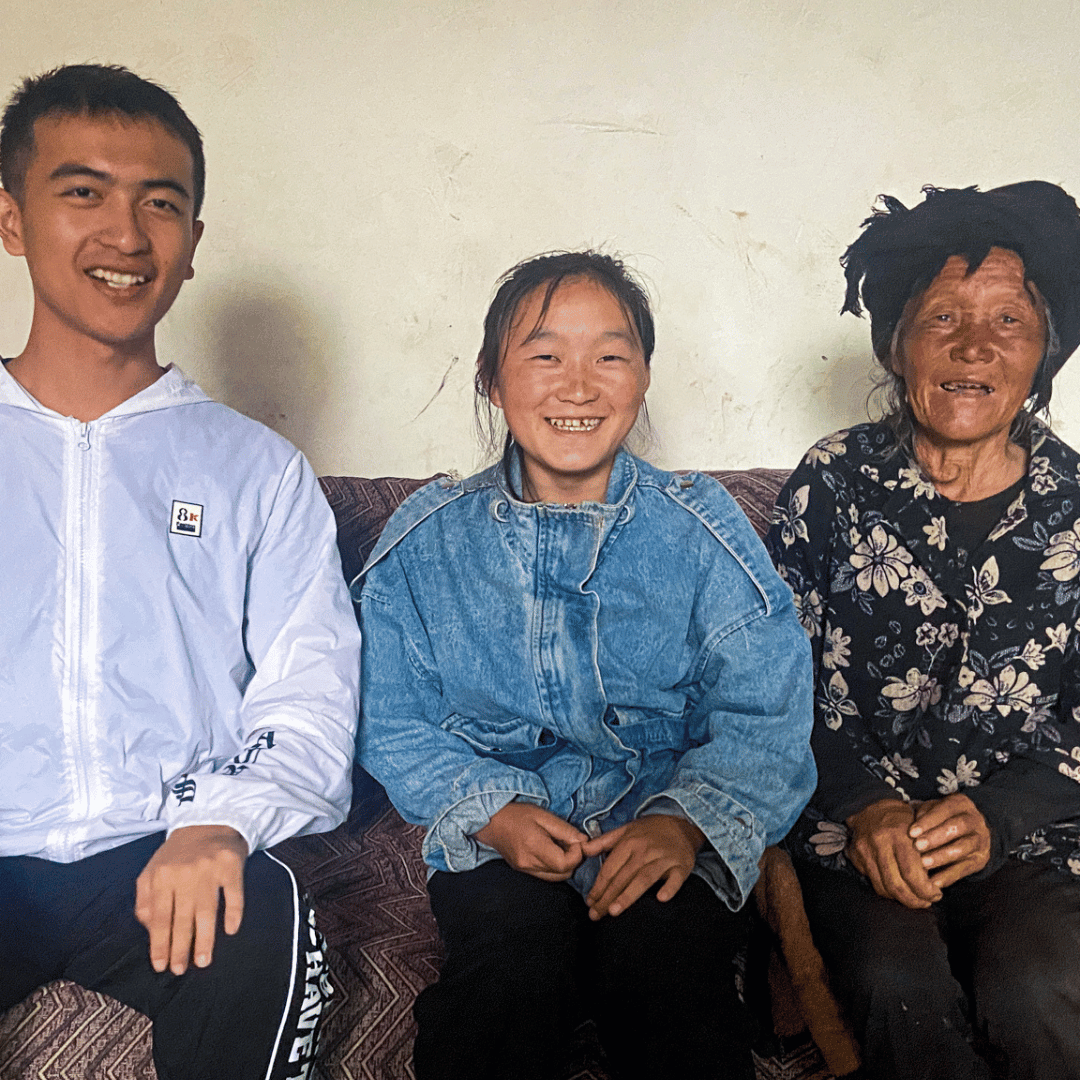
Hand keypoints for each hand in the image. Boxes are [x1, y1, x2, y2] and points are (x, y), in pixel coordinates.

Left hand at [135, 825, 248, 974]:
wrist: (208, 821)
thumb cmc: (178, 854)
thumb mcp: (152, 871)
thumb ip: (144, 899)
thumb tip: (148, 929)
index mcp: (161, 877)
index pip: (158, 918)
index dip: (159, 944)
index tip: (160, 966)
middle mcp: (184, 874)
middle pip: (181, 919)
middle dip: (180, 948)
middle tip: (180, 970)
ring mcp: (209, 869)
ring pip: (206, 912)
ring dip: (205, 939)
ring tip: (203, 961)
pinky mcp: (232, 865)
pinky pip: (234, 895)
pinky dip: (233, 913)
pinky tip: (231, 930)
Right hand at [474, 802, 586, 880]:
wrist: (491, 822)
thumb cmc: (517, 814)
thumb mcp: (543, 815)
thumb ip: (564, 830)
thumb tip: (584, 841)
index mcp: (534, 847)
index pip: (565, 864)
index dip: (577, 854)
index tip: (576, 840)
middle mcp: (529, 864)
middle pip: (563, 874)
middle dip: (573, 860)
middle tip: (570, 842)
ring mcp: (525, 870)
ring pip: (556, 877)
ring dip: (565, 865)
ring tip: (560, 846)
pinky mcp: (523, 871)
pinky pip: (546, 876)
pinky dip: (554, 867)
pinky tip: (551, 852)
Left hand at [582, 814, 704, 919]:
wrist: (682, 824)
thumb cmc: (649, 831)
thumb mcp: (625, 830)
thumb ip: (603, 841)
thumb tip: (583, 849)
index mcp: (629, 843)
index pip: (610, 868)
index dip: (598, 886)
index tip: (589, 902)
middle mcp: (645, 851)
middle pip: (623, 877)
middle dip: (607, 897)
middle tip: (596, 914)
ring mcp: (664, 858)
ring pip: (644, 878)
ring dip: (629, 895)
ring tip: (614, 911)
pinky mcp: (681, 866)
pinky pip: (676, 878)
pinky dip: (669, 888)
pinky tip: (661, 899)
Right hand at [845, 799, 940, 908]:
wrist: (870, 804)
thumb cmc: (902, 817)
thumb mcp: (921, 826)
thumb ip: (928, 851)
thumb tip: (937, 881)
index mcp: (898, 834)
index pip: (912, 873)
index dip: (926, 890)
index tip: (937, 894)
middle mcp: (879, 843)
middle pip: (897, 885)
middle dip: (915, 900)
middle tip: (928, 901)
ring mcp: (865, 851)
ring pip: (884, 888)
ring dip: (903, 899)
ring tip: (916, 898)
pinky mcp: (856, 857)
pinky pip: (875, 883)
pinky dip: (889, 892)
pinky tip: (901, 890)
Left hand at [909, 794, 990, 887]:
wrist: (973, 831)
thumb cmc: (943, 818)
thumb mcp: (935, 809)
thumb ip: (923, 814)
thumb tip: (909, 827)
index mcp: (961, 804)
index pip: (945, 810)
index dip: (928, 821)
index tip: (911, 832)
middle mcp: (974, 820)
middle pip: (957, 827)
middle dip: (935, 837)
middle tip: (917, 846)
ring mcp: (980, 841)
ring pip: (962, 848)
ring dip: (941, 856)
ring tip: (923, 863)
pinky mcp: (980, 860)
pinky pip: (965, 869)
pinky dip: (948, 876)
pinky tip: (933, 882)